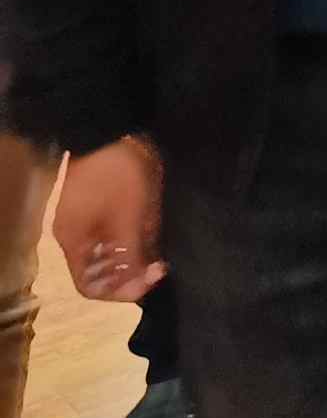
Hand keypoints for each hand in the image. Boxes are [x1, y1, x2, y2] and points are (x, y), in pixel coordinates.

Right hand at [55, 138, 164, 302]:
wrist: (111, 126)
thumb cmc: (119, 174)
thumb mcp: (130, 216)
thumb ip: (132, 253)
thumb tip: (138, 285)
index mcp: (74, 243)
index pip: (90, 287)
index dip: (121, 291)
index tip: (151, 279)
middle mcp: (75, 236)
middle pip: (99, 272)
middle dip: (130, 274)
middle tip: (161, 266)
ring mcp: (85, 219)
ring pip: (108, 253)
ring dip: (134, 256)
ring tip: (160, 252)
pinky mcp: (99, 205)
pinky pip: (113, 233)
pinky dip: (133, 238)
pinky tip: (154, 232)